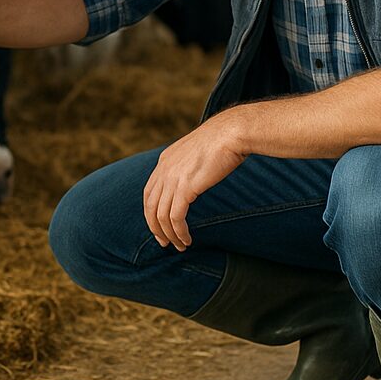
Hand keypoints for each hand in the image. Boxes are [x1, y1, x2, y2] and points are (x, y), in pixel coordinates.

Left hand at [143, 111, 248, 250]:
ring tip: (179, 246)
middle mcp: (164, 169)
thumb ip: (188, 165)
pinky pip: (175, 217)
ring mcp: (173, 178)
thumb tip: (192, 179)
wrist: (231, 133)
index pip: (149, 191)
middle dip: (155, 227)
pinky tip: (187, 239)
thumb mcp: (196, 152)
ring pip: (161, 215)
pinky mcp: (185, 187)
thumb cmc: (222, 141)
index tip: (159, 226)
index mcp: (165, 160)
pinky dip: (179, 232)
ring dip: (169, 234)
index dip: (151, 211)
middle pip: (150, 205)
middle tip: (164, 242)